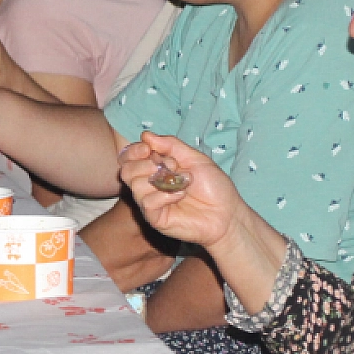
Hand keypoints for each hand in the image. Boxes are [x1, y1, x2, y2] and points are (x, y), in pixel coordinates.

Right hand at [117, 131, 245, 248]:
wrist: (227, 213)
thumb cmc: (213, 187)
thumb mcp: (194, 158)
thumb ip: (171, 145)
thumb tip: (145, 135)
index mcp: (154, 169)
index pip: (127, 158)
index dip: (133, 151)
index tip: (148, 149)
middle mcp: (148, 186)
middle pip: (126, 171)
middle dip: (146, 164)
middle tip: (172, 166)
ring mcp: (150, 203)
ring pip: (135, 185)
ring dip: (161, 179)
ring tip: (183, 182)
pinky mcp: (155, 218)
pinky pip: (147, 202)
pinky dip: (165, 195)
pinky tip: (181, 195)